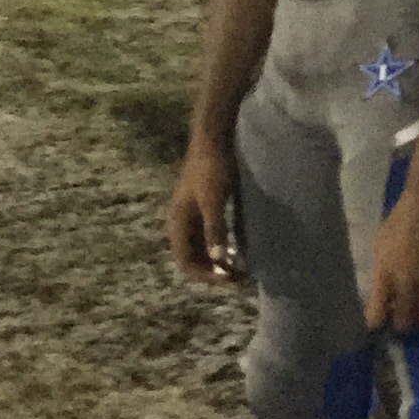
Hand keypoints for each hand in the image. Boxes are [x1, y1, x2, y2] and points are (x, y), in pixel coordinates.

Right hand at [166, 146, 240, 285]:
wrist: (213, 139)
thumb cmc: (212, 167)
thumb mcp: (214, 199)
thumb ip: (215, 228)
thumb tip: (218, 259)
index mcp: (178, 223)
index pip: (185, 261)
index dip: (204, 275)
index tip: (227, 280)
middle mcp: (181, 222)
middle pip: (192, 258)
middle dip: (213, 271)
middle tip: (239, 278)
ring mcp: (192, 215)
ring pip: (200, 249)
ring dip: (217, 261)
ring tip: (240, 268)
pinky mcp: (203, 208)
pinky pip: (207, 236)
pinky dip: (220, 247)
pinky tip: (237, 250)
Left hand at [367, 177, 418, 332]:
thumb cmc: (401, 217)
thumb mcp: (380, 244)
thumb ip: (380, 272)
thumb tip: (382, 293)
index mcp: (384, 274)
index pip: (376, 318)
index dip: (378, 321)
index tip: (382, 316)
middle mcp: (407, 283)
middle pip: (404, 323)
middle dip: (403, 322)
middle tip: (406, 312)